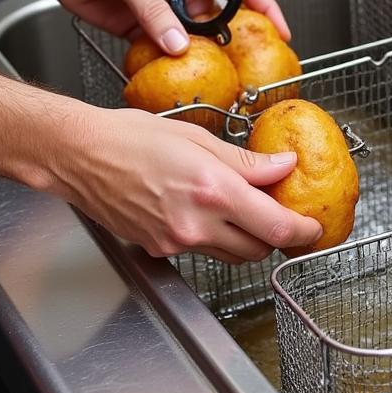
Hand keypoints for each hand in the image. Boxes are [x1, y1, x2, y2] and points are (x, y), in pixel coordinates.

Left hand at [26, 0, 290, 53]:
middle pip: (215, 10)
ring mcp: (158, 1)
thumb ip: (152, 10)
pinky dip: (166, 58)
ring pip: (188, 31)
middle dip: (229, 34)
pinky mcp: (136, 20)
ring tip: (210, 70)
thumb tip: (177, 43)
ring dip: (196, 50)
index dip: (262, 3)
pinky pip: (159, 43)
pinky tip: (172, 69)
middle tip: (244, 60)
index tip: (279, 27)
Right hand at [54, 106, 321, 261]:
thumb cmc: (129, 137)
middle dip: (275, 236)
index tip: (313, 227)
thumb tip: (284, 167)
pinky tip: (202, 213)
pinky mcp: (159, 249)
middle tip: (278, 212)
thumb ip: (246, 161)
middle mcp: (196, 223)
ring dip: (246, 239)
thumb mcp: (197, 137)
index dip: (302, 231)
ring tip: (241, 210)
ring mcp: (176, 241)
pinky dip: (213, 238)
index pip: (275, 226)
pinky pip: (201, 252)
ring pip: (231, 255)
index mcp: (212, 190)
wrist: (78, 156)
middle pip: (258, 250)